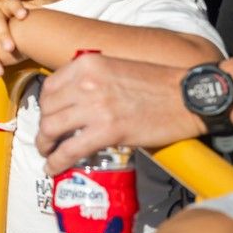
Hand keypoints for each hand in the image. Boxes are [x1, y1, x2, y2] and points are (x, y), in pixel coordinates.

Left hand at [35, 54, 204, 175]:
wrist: (189, 96)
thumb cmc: (159, 83)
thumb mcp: (116, 67)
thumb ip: (92, 78)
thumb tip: (74, 99)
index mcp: (86, 64)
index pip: (49, 87)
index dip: (45, 106)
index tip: (49, 116)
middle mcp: (86, 82)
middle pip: (47, 108)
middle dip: (44, 127)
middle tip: (47, 139)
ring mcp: (95, 107)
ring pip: (52, 128)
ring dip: (45, 145)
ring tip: (48, 154)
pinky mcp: (108, 131)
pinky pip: (70, 149)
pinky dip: (57, 161)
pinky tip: (53, 168)